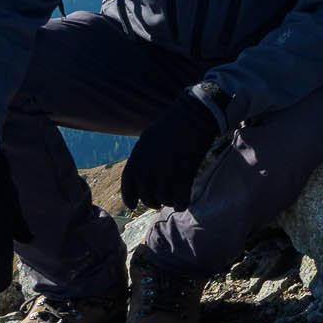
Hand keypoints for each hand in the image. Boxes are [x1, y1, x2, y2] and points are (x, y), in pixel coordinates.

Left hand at [121, 95, 220, 210]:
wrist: (194, 116)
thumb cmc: (173, 124)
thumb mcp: (148, 138)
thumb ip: (142, 157)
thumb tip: (142, 172)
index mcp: (137, 157)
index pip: (128, 185)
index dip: (129, 198)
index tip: (133, 206)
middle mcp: (148, 168)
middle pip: (146, 195)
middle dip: (152, 202)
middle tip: (159, 202)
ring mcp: (166, 172)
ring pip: (163, 199)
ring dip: (167, 202)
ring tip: (172, 199)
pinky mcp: (184, 175)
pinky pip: (179, 199)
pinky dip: (181, 204)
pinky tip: (183, 203)